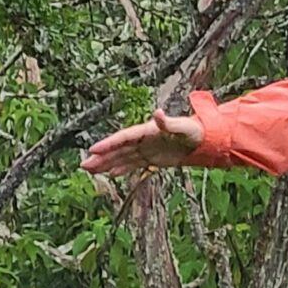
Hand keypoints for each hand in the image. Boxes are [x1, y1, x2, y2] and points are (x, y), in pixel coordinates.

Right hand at [81, 109, 204, 175]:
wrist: (204, 140)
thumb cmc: (194, 131)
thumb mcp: (183, 127)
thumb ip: (168, 123)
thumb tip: (158, 113)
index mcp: (146, 131)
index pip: (123, 138)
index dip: (108, 144)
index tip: (93, 149)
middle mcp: (143, 140)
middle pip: (118, 149)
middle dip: (101, 157)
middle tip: (84, 165)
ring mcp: (146, 149)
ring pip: (122, 158)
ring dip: (106, 164)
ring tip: (89, 170)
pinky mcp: (151, 159)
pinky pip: (133, 164)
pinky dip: (122, 169)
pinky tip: (110, 174)